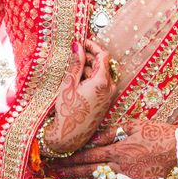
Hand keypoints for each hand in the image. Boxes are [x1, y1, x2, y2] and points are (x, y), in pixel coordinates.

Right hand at [45, 39, 116, 154]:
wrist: (70, 136)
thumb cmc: (68, 111)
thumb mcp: (69, 84)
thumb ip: (76, 63)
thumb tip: (78, 46)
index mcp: (102, 81)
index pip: (103, 55)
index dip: (92, 46)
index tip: (82, 42)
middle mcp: (110, 87)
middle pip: (103, 63)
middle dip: (89, 58)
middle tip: (74, 56)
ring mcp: (109, 94)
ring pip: (102, 73)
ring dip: (89, 69)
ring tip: (73, 73)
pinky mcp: (106, 100)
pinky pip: (102, 83)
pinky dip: (91, 78)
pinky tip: (78, 83)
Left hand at [57, 118, 177, 178]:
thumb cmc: (157, 133)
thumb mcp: (133, 125)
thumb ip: (111, 132)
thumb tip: (93, 138)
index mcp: (118, 149)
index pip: (89, 155)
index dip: (73, 158)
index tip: (60, 159)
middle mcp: (120, 166)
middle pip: (91, 171)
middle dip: (72, 172)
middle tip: (58, 175)